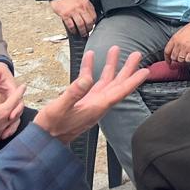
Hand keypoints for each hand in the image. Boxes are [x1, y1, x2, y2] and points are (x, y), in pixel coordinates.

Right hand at [0, 74, 27, 147]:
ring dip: (12, 120)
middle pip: (16, 113)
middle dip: (18, 106)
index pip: (15, 99)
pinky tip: (0, 130)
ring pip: (10, 126)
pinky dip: (3, 131)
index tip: (23, 87)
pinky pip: (1, 135)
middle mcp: (3, 124)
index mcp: (2, 112)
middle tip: (18, 100)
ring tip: (11, 115)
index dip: (19, 91)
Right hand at [32, 46, 147, 144]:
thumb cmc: (52, 127)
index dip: (133, 81)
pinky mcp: (82, 102)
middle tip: (137, 54)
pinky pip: (90, 83)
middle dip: (127, 69)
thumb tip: (87, 78)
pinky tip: (90, 58)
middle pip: (117, 84)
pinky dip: (90, 70)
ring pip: (106, 82)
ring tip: (115, 50)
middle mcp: (97, 105)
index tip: (145, 71)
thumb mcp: (60, 108)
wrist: (44, 140)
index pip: (119, 92)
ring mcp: (90, 103)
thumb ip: (73, 93)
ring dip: (111, 66)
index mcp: (96, 107)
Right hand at [50, 0, 97, 35]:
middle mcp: (81, 8)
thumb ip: (86, 6)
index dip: (93, 23)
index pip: (93, 16)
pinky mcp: (65, 15)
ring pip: (80, 25)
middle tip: (88, 32)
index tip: (92, 25)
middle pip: (88, 22)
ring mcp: (73, 12)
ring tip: (82, 34)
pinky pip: (70, 25)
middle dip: (89, 29)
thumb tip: (90, 14)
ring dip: (82, 31)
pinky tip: (73, 31)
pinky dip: (73, 30)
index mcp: (86, 4)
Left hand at [165, 17, 189, 64]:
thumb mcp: (181, 32)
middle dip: (176, 59)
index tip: (169, 62)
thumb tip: (174, 50)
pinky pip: (188, 60)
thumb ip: (176, 41)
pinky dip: (189, 60)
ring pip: (180, 60)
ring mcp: (186, 47)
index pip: (167, 51)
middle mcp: (179, 43)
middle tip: (181, 58)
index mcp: (174, 38)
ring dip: (183, 60)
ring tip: (187, 56)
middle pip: (173, 57)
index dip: (167, 58)